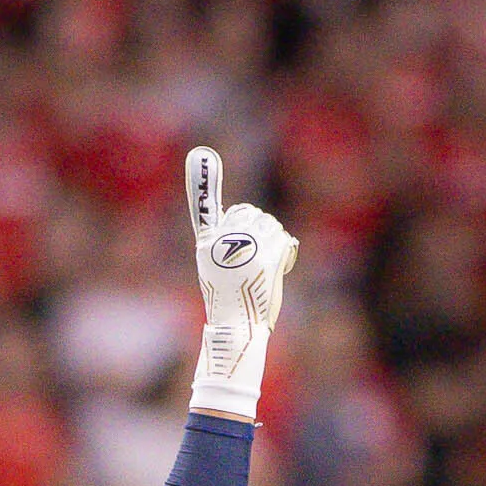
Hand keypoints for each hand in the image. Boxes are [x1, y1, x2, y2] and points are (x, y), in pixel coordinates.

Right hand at [182, 145, 298, 421]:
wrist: (237, 332)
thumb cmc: (231, 306)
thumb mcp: (219, 271)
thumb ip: (227, 244)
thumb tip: (253, 225)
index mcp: (206, 245)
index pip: (206, 209)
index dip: (202, 182)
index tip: (200, 153)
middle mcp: (222, 243)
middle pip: (251, 214)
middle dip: (261, 230)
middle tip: (257, 258)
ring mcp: (245, 249)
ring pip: (271, 226)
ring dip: (274, 244)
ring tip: (264, 271)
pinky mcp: (266, 258)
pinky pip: (284, 240)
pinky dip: (285, 255)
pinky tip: (277, 271)